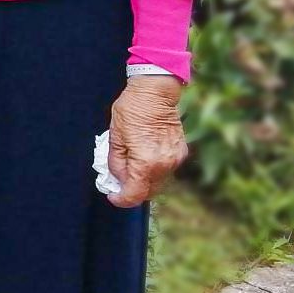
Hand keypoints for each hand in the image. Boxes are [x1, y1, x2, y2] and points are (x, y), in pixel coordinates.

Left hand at [105, 75, 187, 208]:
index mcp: (146, 163)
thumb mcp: (115, 137)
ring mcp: (175, 159)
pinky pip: (166, 170)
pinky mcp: (181, 152)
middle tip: (118, 184)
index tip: (113, 196)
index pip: (135, 194)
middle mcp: (164, 165)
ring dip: (144, 182)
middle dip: (133, 191)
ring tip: (130, 170)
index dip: (121, 199)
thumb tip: (118, 179)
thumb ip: (116, 163)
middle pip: (148, 192)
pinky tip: (143, 160)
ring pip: (158, 182)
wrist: (155, 92)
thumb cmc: (131, 110)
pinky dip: (154, 171)